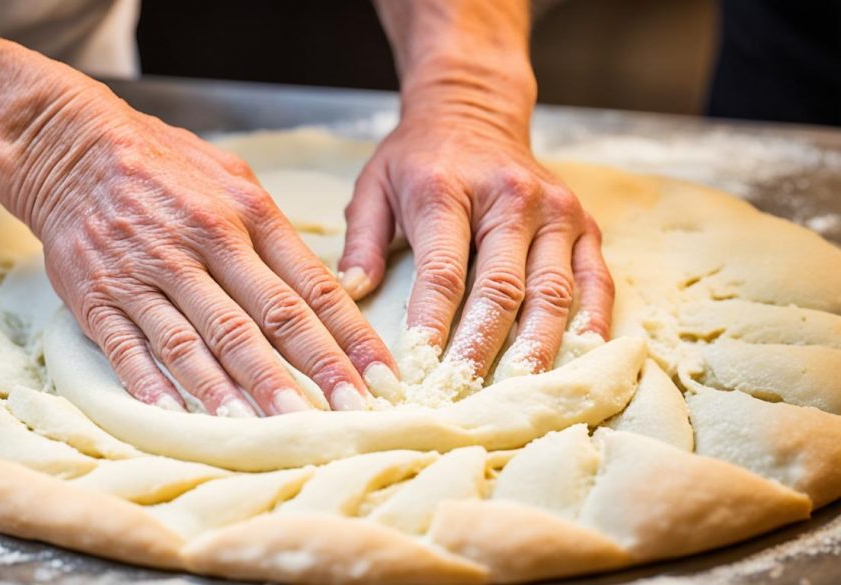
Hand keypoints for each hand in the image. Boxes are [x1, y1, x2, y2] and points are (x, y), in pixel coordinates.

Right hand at [12, 85, 396, 415]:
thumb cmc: (164, 164)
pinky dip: (155, 385)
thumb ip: (276, 235)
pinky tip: (182, 418)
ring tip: (276, 429)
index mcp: (246, 214)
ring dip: (240, 389)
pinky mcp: (99, 295)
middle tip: (348, 413)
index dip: (350, 338)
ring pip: (201, 340)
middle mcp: (202, 243)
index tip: (379, 377)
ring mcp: (148, 271)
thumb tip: (323, 288)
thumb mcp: (233, 178)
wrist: (71, 145)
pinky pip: (131, 348)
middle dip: (313, 371)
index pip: (311, 287)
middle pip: (266, 319)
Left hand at [338, 112, 613, 378]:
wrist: (474, 109)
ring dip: (539, 347)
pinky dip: (591, 322)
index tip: (419, 370)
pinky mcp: (585, 223)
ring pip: (553, 291)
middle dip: (484, 349)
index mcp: (447, 190)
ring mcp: (554, 211)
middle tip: (467, 394)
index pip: (443, 271)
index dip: (432, 325)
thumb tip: (351, 293)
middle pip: (502, 288)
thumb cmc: (417, 158)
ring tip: (525, 393)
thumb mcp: (373, 185)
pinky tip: (581, 358)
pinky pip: (596, 279)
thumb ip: (360, 240)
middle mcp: (509, 198)